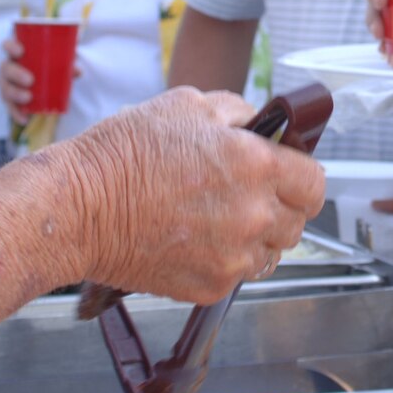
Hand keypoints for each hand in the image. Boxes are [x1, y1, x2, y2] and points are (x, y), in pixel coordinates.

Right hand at [0, 35, 84, 123]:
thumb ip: (66, 64)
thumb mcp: (58, 63)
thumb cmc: (49, 66)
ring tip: (28, 98)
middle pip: (5, 69)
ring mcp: (7, 84)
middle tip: (30, 80)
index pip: (8, 46)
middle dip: (16, 74)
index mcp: (17, 54)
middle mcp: (8, 68)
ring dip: (15, 93)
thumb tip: (77, 71)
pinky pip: (10, 107)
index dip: (10, 47)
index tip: (20, 51)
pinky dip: (16, 114)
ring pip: (5, 88)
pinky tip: (25, 120)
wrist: (43, 84)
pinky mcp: (10, 100)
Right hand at [42, 87, 326, 303]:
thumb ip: (237, 113)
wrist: (78, 209)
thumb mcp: (187, 105)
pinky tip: (195, 240)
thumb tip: (259, 126)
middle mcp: (253, 215)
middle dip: (280, 207)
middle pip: (298, 222)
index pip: (315, 183)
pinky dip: (225, 260)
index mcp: (256, 165)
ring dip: (256, 237)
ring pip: (271, 253)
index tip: (288, 174)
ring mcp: (233, 257)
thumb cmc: (123, 154)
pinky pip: (237, 275)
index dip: (302, 176)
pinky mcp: (210, 287)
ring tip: (218, 219)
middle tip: (247, 195)